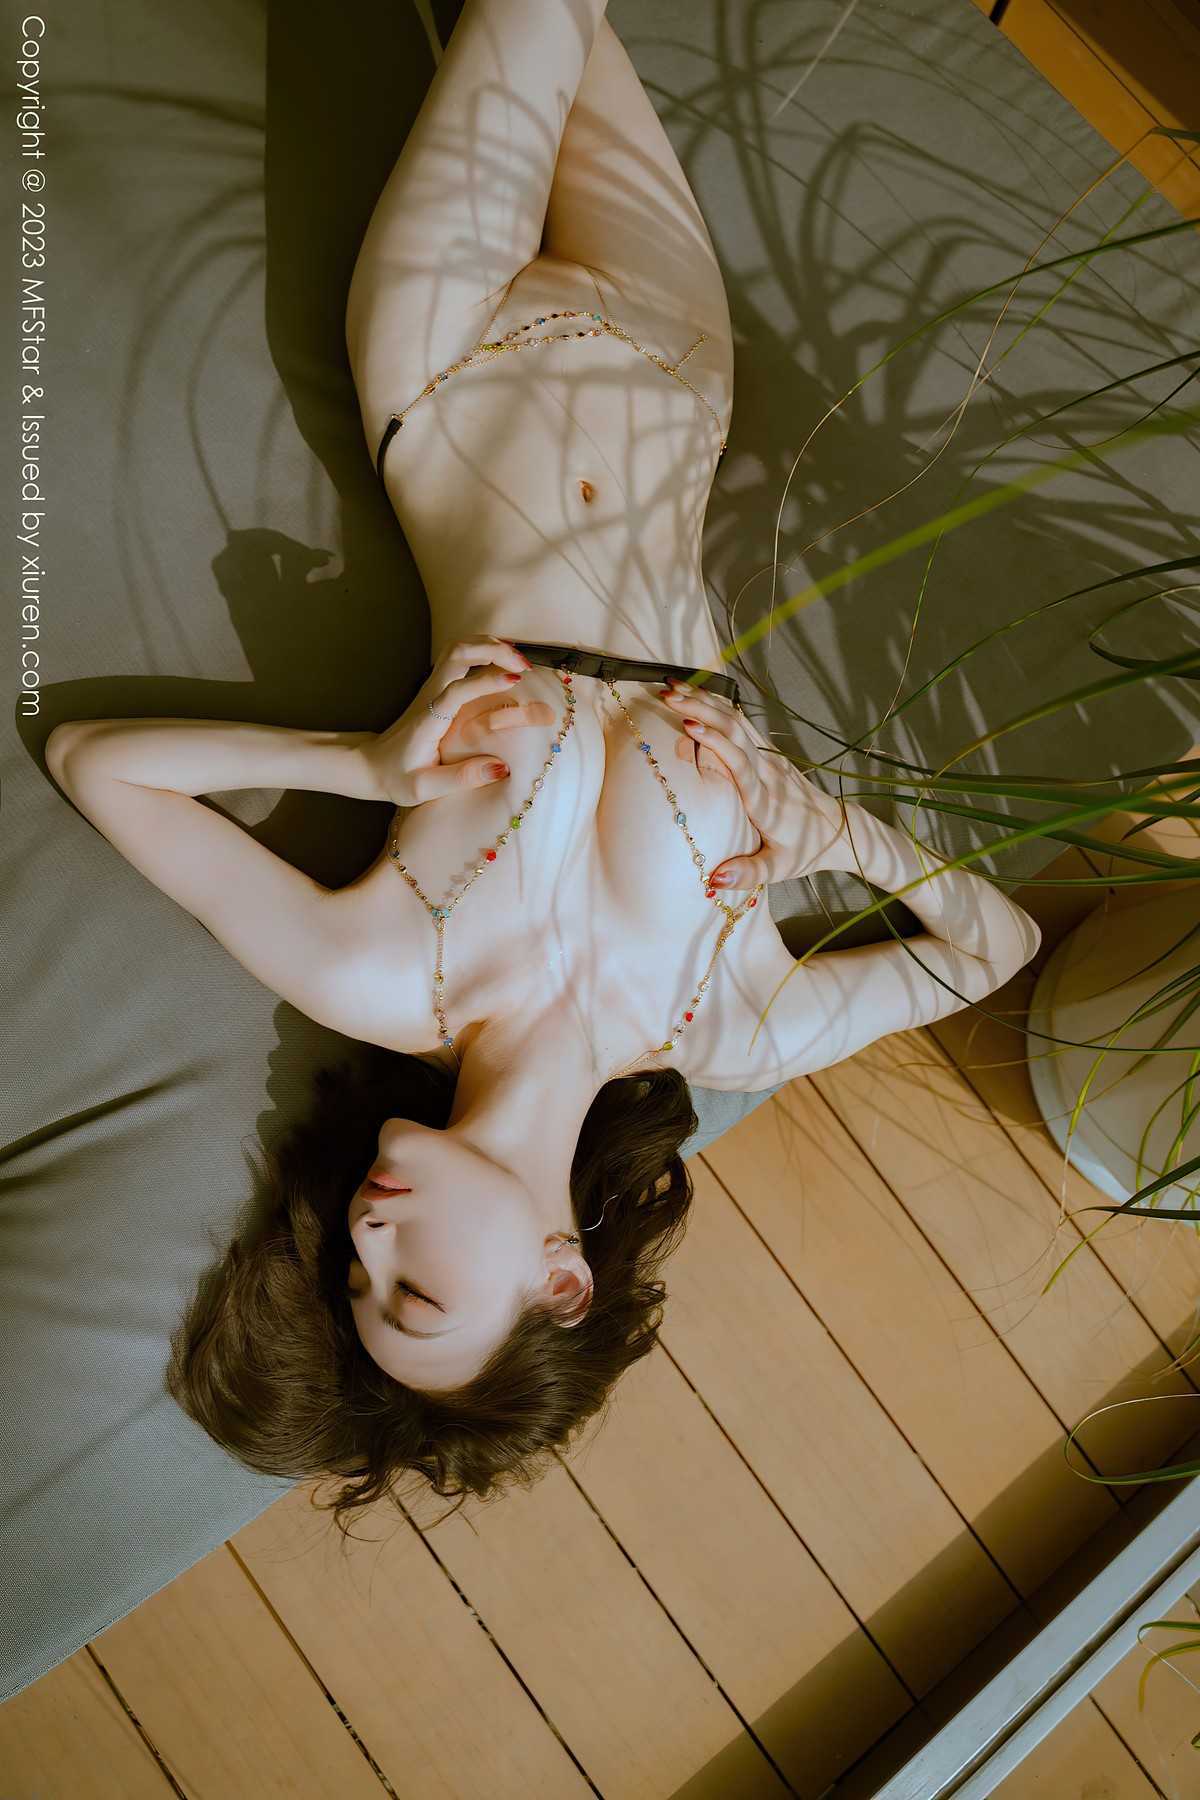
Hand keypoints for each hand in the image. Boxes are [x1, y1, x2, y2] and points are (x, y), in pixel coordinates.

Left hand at [362, 636, 538, 806]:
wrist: (371, 764)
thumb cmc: (397, 777)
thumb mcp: (424, 788)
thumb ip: (462, 778)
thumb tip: (501, 768)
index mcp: (429, 719)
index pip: (458, 689)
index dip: (485, 681)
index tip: (514, 680)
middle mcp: (430, 696)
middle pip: (457, 653)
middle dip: (493, 650)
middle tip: (524, 667)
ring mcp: (432, 688)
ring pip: (458, 648)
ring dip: (489, 646)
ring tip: (518, 660)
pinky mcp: (437, 689)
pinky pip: (460, 657)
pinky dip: (483, 650)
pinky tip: (502, 661)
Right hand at [661, 678, 848, 886]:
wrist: (837, 829)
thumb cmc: (803, 850)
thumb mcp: (778, 869)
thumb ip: (748, 873)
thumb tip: (714, 878)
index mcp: (764, 800)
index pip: (740, 763)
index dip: (716, 743)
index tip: (690, 727)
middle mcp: (767, 772)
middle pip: (734, 731)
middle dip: (701, 709)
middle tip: (668, 697)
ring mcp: (769, 759)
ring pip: (737, 721)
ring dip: (706, 701)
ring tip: (673, 687)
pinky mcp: (769, 754)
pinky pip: (740, 724)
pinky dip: (716, 706)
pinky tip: (696, 694)